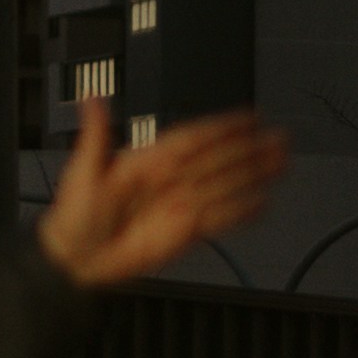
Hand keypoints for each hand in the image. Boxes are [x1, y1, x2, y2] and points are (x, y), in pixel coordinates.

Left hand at [41, 105, 291, 291]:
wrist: (77, 259)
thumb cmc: (75, 216)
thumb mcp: (83, 171)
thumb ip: (96, 135)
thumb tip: (92, 99)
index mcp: (149, 160)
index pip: (194, 138)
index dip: (223, 127)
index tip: (250, 116)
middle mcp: (171, 180)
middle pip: (220, 160)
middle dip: (251, 149)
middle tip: (280, 138)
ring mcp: (181, 205)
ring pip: (226, 185)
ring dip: (255, 174)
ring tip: (282, 163)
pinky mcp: (186, 232)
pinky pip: (220, 219)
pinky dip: (242, 212)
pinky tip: (263, 203)